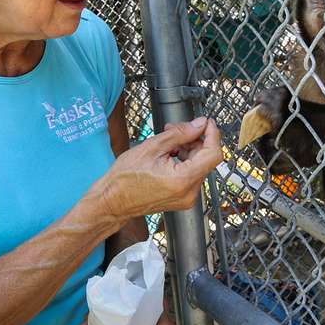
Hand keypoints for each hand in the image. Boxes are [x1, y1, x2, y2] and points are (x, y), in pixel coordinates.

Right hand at [88, 117, 221, 221]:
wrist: (112, 202)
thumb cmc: (124, 179)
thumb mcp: (152, 147)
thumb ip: (180, 134)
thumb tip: (199, 125)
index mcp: (183, 180)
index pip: (213, 154)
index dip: (212, 134)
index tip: (207, 122)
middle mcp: (189, 192)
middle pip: (205, 159)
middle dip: (194, 140)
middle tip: (175, 128)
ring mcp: (186, 198)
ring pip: (198, 165)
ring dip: (187, 150)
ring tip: (167, 142)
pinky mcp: (182, 199)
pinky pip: (191, 175)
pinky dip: (184, 162)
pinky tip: (168, 154)